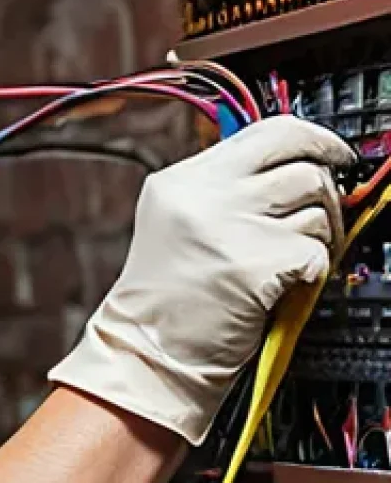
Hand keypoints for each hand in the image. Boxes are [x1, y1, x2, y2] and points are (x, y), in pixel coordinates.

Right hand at [48, 116, 355, 443]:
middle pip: (300, 163)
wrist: (148, 351)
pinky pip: (317, 253)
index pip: (266, 132)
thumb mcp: (176, 221)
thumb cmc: (166, 298)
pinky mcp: (256, 265)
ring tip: (290, 260)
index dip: (313, 139)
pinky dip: (313, 271)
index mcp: (181, 181)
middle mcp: (203, 197)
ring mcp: (230, 228)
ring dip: (319, 236)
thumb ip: (222, 186)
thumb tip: (292, 163)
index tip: (333, 153)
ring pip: (316, 207)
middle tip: (328, 207)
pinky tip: (285, 284)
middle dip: (328, 186)